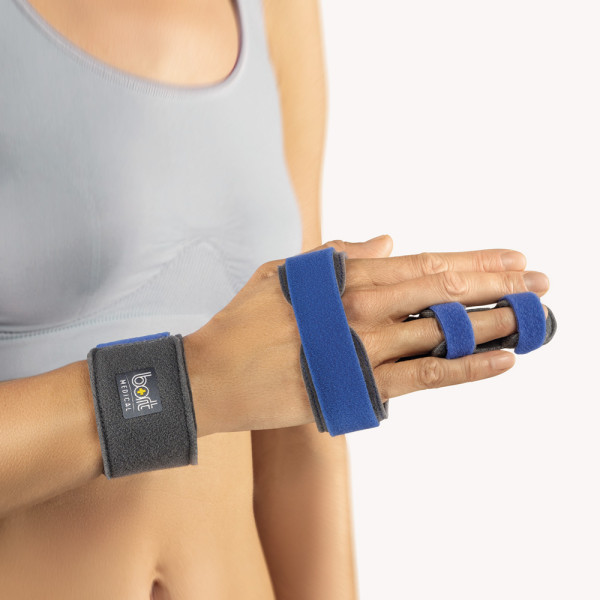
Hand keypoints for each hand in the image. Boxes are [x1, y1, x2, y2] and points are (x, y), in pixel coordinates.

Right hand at [183, 236, 549, 436]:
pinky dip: (468, 369)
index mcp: (347, 276)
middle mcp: (364, 308)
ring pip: (445, 332)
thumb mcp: (285, 271)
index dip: (474, 260)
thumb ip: (340, 253)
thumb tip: (390, 240)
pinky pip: (427, 377)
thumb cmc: (244, 320)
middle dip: (498, 285)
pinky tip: (503, 362)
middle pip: (445, 291)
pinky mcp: (360, 387)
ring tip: (534, 319)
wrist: (213, 374)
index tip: (513, 258)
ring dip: (495, 324)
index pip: (426, 263)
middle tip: (541, 283)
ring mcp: (366, 349)